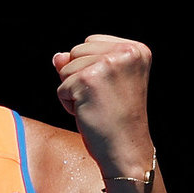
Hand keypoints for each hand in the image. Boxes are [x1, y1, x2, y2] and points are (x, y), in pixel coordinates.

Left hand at [52, 34, 154, 178]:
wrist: (126, 150)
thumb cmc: (116, 119)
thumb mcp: (103, 84)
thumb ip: (82, 63)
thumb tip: (56, 56)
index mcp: (136, 50)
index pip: (90, 42)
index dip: (91, 68)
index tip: (112, 90)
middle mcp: (126, 52)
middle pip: (76, 51)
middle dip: (80, 77)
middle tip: (104, 100)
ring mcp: (107, 64)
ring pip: (65, 68)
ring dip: (73, 91)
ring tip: (97, 106)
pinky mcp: (87, 79)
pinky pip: (61, 87)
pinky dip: (69, 104)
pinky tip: (90, 114)